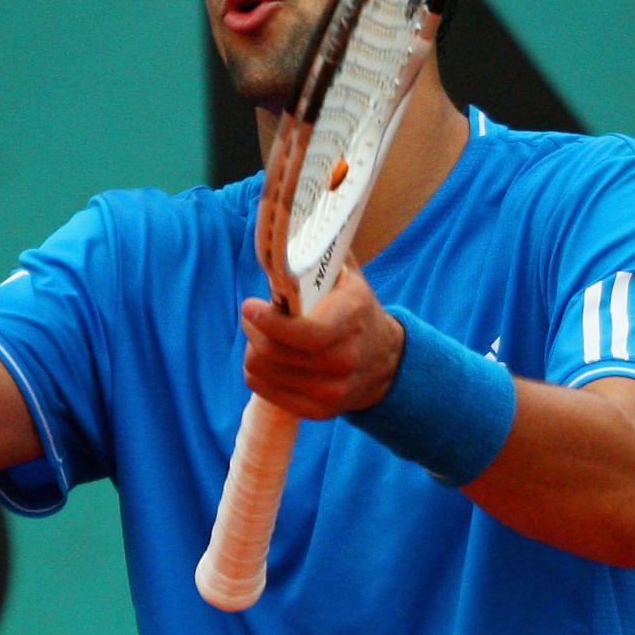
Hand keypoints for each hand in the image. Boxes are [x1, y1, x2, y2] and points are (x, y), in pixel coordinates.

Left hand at [240, 260, 403, 419]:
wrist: (385, 361)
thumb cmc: (355, 310)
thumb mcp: (348, 275)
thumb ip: (319, 251)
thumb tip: (285, 224)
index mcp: (352, 318)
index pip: (304, 334)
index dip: (269, 322)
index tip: (249, 306)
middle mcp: (345, 359)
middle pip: (275, 352)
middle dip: (254, 328)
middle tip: (252, 315)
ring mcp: (332, 391)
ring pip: (264, 370)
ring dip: (254, 348)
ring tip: (263, 334)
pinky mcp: (318, 411)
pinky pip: (265, 390)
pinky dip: (258, 371)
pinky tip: (270, 356)